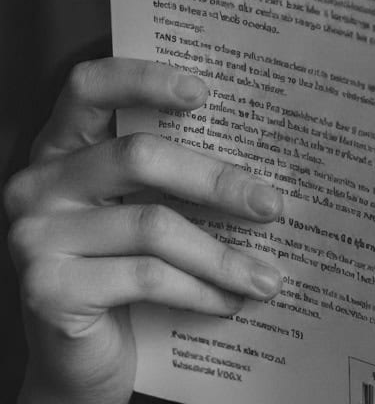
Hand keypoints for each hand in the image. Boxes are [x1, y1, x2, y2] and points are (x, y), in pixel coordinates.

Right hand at [3, 57, 284, 403]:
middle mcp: (38, 183)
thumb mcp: (140, 207)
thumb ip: (173, 171)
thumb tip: (266, 157)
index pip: (90, 86)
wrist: (77, 362)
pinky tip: (231, 301)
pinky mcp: (45, 289)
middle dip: (218, 181)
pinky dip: (199, 290)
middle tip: (273, 205)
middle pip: (140, 157)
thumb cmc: (123, 267)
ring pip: (152, 225)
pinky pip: (145, 277)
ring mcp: (34, 236)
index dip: (145, 79)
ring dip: (222, 255)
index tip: (204, 91)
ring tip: (268, 275)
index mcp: (61, 145)